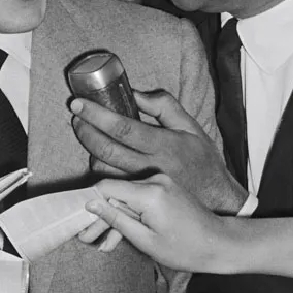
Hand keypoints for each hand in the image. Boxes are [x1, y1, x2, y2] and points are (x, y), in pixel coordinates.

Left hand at [70, 89, 244, 212]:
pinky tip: (99, 156)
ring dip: (90, 152)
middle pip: (106, 150)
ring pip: (104, 170)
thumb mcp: (189, 126)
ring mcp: (143, 185)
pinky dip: (100, 169)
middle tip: (76, 118)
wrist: (216, 198)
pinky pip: (110, 184)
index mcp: (164, 144)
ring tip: (87, 135)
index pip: (123, 128)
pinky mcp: (138, 198)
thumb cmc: (202, 159)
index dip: (96, 115)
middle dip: (85, 132)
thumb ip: (163, 105)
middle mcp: (151, 166)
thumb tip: (133, 94)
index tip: (79, 104)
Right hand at [85, 174, 231, 268]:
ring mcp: (161, 181)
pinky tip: (119, 234)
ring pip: (125, 196)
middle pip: (114, 192)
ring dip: (114, 217)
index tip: (80, 220)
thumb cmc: (186, 248)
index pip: (106, 187)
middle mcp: (155, 180)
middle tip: (86, 238)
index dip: (89, 204)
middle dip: (100, 216)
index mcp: (150, 193)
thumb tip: (90, 204)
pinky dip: (129, 213)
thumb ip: (116, 219)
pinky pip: (139, 196)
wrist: (220, 244)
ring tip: (102, 243)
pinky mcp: (165, 186)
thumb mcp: (145, 240)